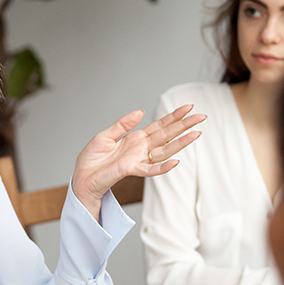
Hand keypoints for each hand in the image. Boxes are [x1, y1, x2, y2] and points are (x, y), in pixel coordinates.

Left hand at [72, 104, 205, 218]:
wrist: (81, 177)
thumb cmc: (91, 160)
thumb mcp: (105, 136)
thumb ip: (122, 124)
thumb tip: (140, 111)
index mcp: (135, 139)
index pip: (159, 126)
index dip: (173, 117)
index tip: (188, 107)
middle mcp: (140, 149)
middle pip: (167, 135)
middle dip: (184, 125)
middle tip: (201, 116)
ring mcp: (138, 160)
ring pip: (164, 151)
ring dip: (180, 143)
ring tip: (197, 134)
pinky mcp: (131, 170)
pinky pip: (150, 170)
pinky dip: (163, 167)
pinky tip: (176, 161)